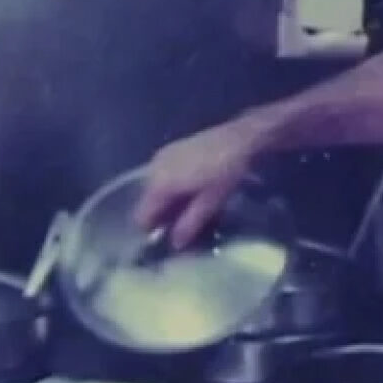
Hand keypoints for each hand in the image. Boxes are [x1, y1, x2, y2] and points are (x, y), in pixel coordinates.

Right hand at [134, 116, 270, 246]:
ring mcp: (162, 156)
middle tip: (181, 227)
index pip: (142, 216)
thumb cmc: (226, 172)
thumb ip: (190, 224)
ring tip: (189, 211)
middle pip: (148, 201)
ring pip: (156, 188)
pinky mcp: (173, 150)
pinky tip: (191, 192)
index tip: (167, 241)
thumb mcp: (210, 203)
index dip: (152, 231)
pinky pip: (163, 175)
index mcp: (159, 183)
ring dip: (168, 202)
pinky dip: (172, 188)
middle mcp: (153, 168)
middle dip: (161, 216)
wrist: (240, 137)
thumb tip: (176, 244)